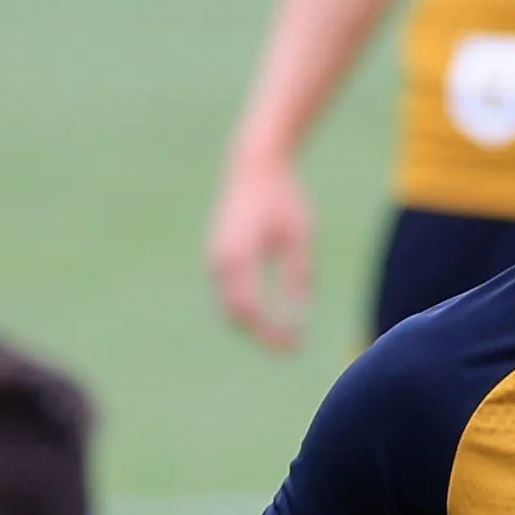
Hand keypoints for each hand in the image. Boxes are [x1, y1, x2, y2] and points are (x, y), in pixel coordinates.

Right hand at [205, 151, 312, 351]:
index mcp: (240, 256)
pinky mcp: (216, 257)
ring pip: (227, 307)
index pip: (252, 310)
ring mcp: (214, 259)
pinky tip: (268, 318)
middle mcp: (220, 260)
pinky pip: (226, 294)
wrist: (254, 166)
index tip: (294, 348)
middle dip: (261, 336)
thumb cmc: (284, 199)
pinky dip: (245, 310)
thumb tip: (297, 320)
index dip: (271, 334)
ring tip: (283, 336)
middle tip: (290, 348)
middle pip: (235, 315)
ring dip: (251, 326)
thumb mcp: (300, 238)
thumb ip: (299, 278)